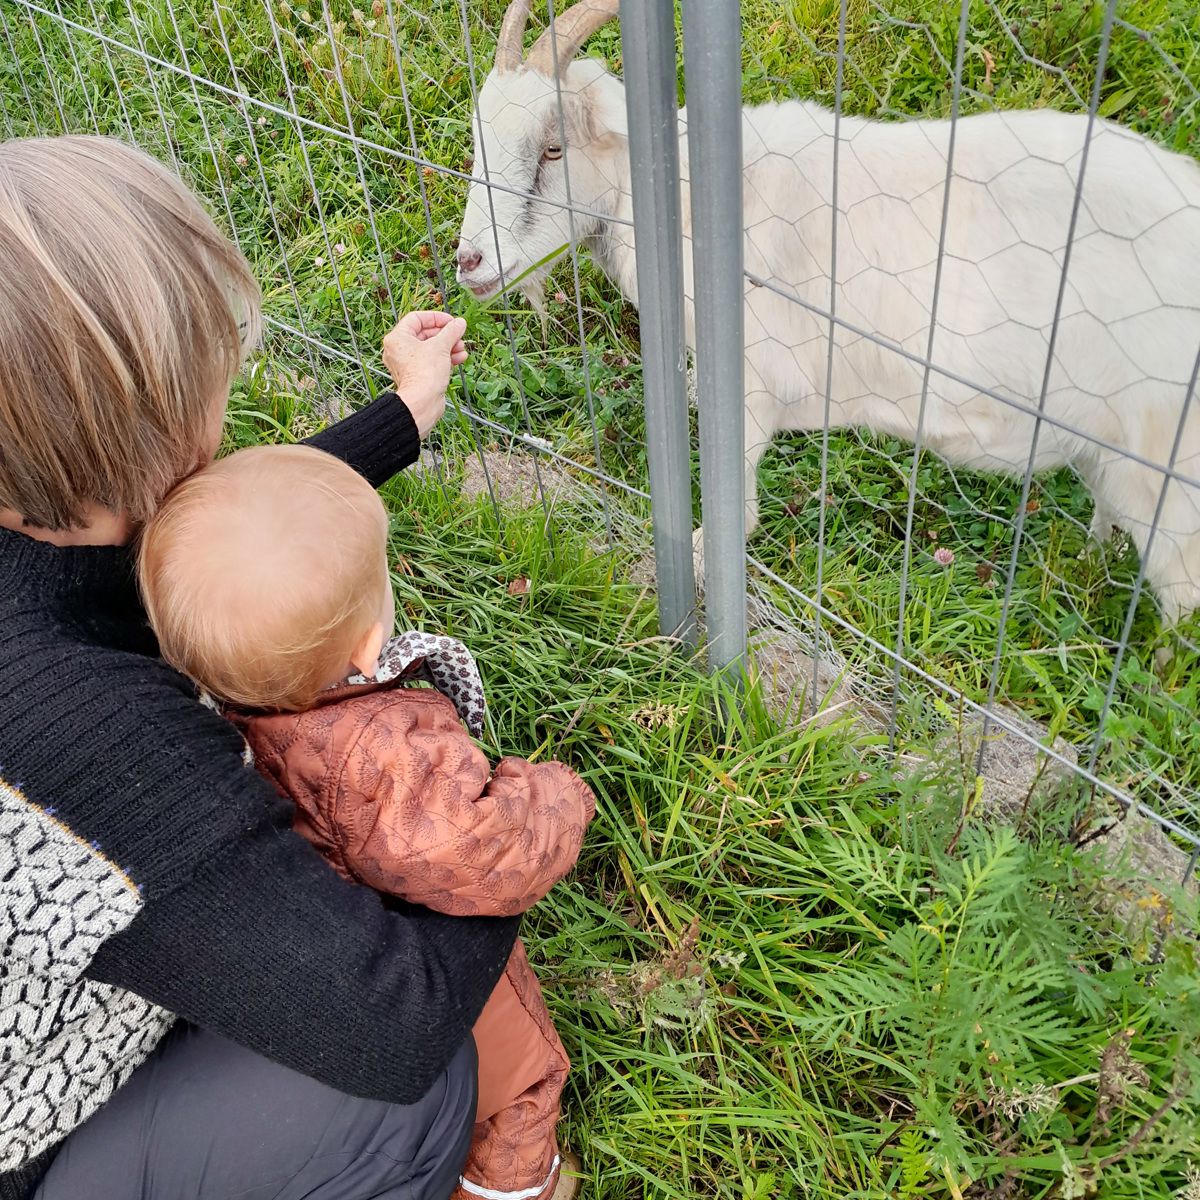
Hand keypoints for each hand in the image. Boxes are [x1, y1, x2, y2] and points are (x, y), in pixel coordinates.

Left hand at [382, 311, 468, 437]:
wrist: (422, 403)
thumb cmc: (424, 374)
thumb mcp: (441, 346)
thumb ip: (451, 331)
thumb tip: (460, 323)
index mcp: (398, 338)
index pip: (416, 318)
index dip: (436, 317)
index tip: (451, 321)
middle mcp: (399, 350)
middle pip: (425, 334)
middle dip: (445, 335)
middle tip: (459, 335)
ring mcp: (408, 364)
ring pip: (430, 349)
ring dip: (448, 346)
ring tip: (462, 348)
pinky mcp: (417, 376)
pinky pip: (432, 362)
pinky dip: (445, 358)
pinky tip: (460, 358)